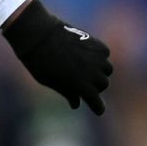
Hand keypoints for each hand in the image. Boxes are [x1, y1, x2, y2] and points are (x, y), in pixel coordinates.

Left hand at [1, 0, 113, 114]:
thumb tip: (76, 104)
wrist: (39, 35)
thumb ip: (67, 92)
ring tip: (87, 68)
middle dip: (95, 87)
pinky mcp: (97, 44)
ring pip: (107, 70)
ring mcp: (97, 58)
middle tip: (84, 84)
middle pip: (103, 85)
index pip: (96, 102)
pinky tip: (88, 54)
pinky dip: (99, 56)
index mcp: (81, 86)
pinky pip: (105, 54)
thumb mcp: (50, 81)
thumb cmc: (40, 61)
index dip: (98, 107)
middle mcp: (93, 73)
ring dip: (99, 72)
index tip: (99, 110)